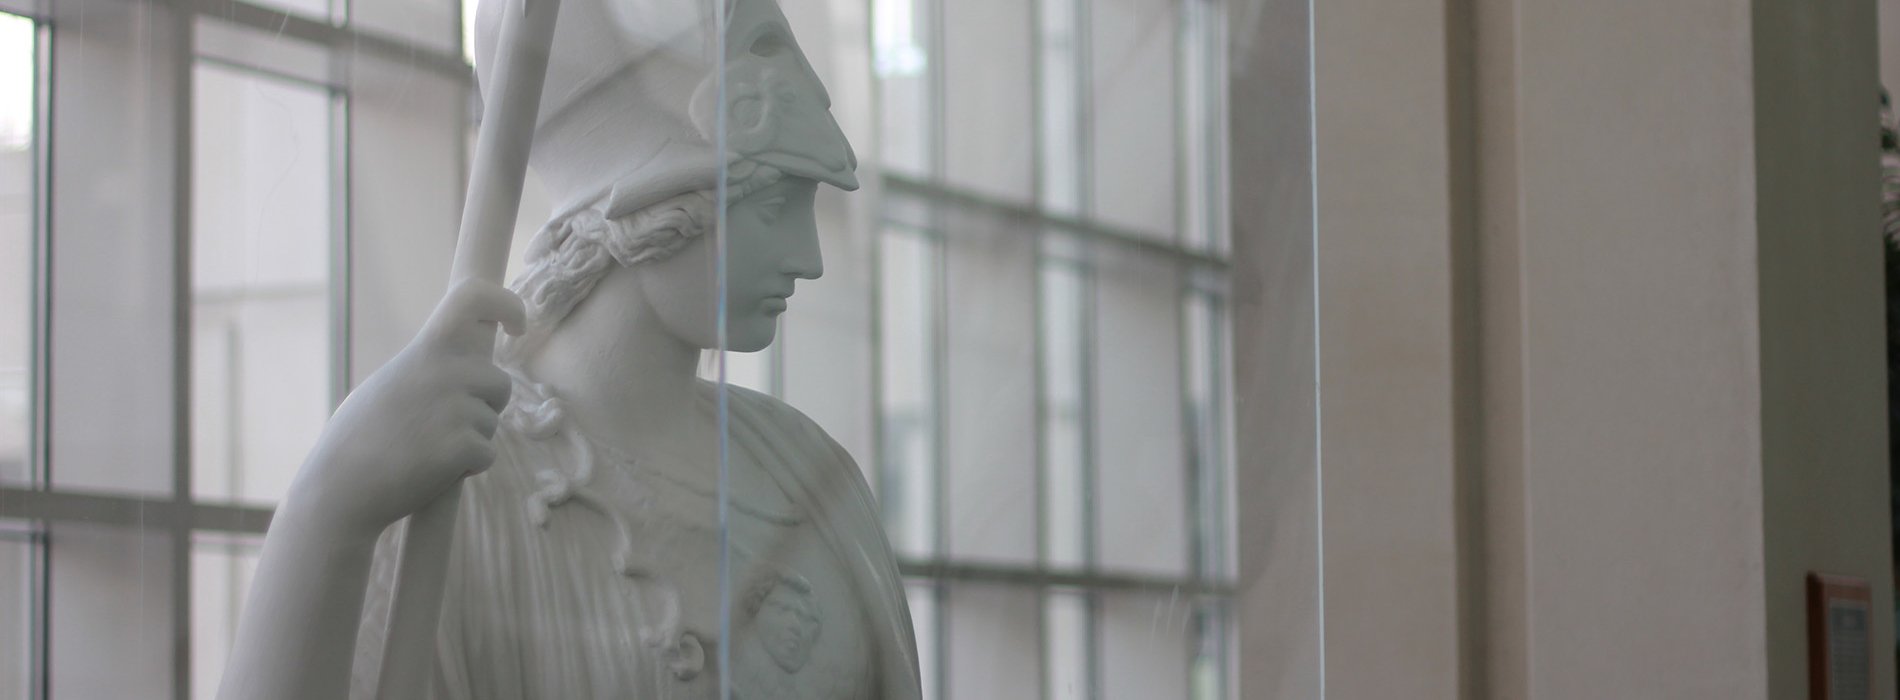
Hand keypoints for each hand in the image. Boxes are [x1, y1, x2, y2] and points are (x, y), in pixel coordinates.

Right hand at [284, 279, 525, 540]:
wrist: (340, 487)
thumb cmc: (358, 438)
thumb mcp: (390, 383)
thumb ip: (426, 367)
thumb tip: (463, 362)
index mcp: (425, 350)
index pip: (473, 299)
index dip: (507, 304)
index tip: (516, 326)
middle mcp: (444, 371)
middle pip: (500, 382)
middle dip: (486, 406)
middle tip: (449, 425)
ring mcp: (454, 408)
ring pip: (492, 422)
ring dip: (472, 439)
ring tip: (427, 448)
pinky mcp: (461, 446)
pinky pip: (487, 454)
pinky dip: (469, 466)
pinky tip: (433, 470)